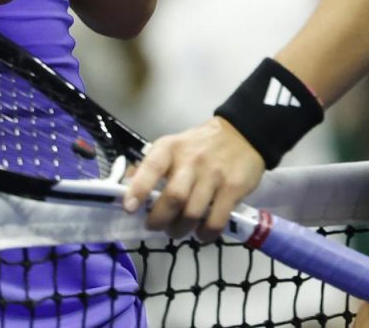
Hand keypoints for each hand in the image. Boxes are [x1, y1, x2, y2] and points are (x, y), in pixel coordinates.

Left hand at [122, 117, 265, 240]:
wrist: (242, 134)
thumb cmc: (200, 145)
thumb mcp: (173, 146)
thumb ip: (150, 167)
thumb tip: (125, 188)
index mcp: (171, 148)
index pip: (152, 167)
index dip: (139, 189)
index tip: (129, 208)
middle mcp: (192, 160)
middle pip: (173, 197)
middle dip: (160, 220)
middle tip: (156, 227)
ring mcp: (214, 175)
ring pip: (192, 213)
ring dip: (181, 230)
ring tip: (178, 230)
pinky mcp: (233, 188)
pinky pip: (216, 220)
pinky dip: (205, 234)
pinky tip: (201, 234)